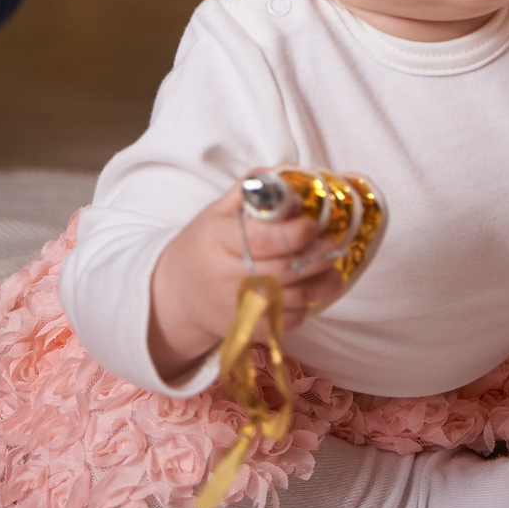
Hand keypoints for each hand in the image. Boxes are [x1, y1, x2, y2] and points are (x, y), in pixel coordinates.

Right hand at [147, 182, 346, 384]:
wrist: (177, 296)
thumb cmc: (204, 246)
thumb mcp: (217, 212)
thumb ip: (251, 192)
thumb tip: (284, 179)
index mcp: (218, 240)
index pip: (263, 239)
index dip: (295, 232)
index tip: (312, 224)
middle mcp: (227, 276)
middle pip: (283, 270)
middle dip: (316, 256)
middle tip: (331, 243)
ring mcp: (238, 307)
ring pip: (292, 300)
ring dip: (321, 283)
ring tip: (331, 266)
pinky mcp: (249, 329)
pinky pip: (288, 321)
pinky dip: (306, 306)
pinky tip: (310, 289)